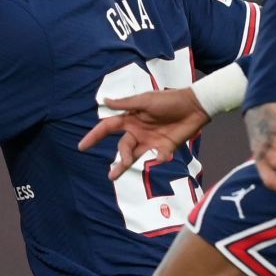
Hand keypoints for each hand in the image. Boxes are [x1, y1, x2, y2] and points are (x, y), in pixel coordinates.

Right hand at [78, 88, 212, 181]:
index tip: (82, 146)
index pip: (108, 128)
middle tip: (121, 162)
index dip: (94, 136)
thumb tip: (104, 101)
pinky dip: (160, 158)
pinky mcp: (164, 148)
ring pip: (133, 157)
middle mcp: (138, 131)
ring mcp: (150, 141)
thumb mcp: (146, 100)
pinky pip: (158, 157)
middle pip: (122, 146)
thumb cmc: (168, 100)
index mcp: (131, 118)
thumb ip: (126, 103)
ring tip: (113, 176)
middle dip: (119, 155)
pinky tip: (164, 156)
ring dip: (123, 166)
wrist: (194, 106)